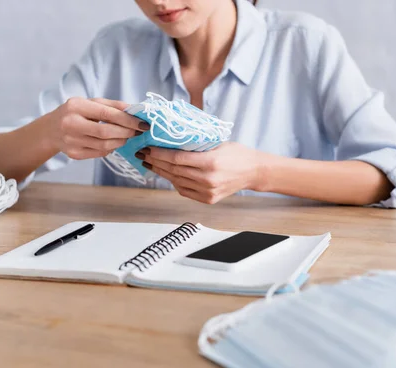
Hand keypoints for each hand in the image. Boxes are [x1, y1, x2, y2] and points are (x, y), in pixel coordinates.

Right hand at [49, 97, 148, 159]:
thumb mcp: (91, 103)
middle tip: (137, 131)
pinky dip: (111, 148)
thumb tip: (136, 110)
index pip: (107, 114)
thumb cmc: (76, 113)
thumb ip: (113, 106)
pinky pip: (100, 153)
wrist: (51, 130)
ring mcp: (71, 141)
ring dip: (121, 141)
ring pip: (105, 145)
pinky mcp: (74, 154)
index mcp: (76, 107)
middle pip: (106, 132)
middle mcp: (71, 124)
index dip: (127, 120)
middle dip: (126, 132)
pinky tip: (113, 142)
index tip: (142, 123)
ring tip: (127, 136)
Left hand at [137, 142, 265, 203]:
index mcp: (210, 162)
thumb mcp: (217, 143)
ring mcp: (207, 192)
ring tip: (151, 164)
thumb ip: (196, 144)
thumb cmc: (237, 154)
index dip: (159, 154)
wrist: (253, 172)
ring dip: (161, 172)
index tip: (148, 148)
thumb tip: (171, 139)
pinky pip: (184, 191)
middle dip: (155, 162)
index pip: (177, 158)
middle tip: (143, 154)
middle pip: (173, 171)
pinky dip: (174, 182)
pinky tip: (167, 174)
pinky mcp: (207, 200)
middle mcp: (207, 180)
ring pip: (176, 182)